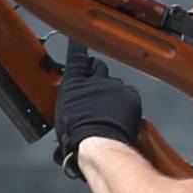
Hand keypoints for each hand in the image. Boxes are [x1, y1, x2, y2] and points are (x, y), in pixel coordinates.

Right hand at [54, 46, 143, 173]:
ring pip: (115, 83)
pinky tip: (120, 114)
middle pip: (99, 68)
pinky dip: (126, 101)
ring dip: (112, 92)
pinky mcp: (131, 96)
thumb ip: (68, 103)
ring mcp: (115, 87)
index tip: (79, 49)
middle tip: (94, 89)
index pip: (77, 59)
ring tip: (107, 109)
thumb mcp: (62, 116)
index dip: (79, 53)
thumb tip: (70, 107)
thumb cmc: (77, 134)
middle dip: (97, 75)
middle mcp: (95, 80)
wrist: (99, 143)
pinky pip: (129, 93)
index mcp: (74, 82)